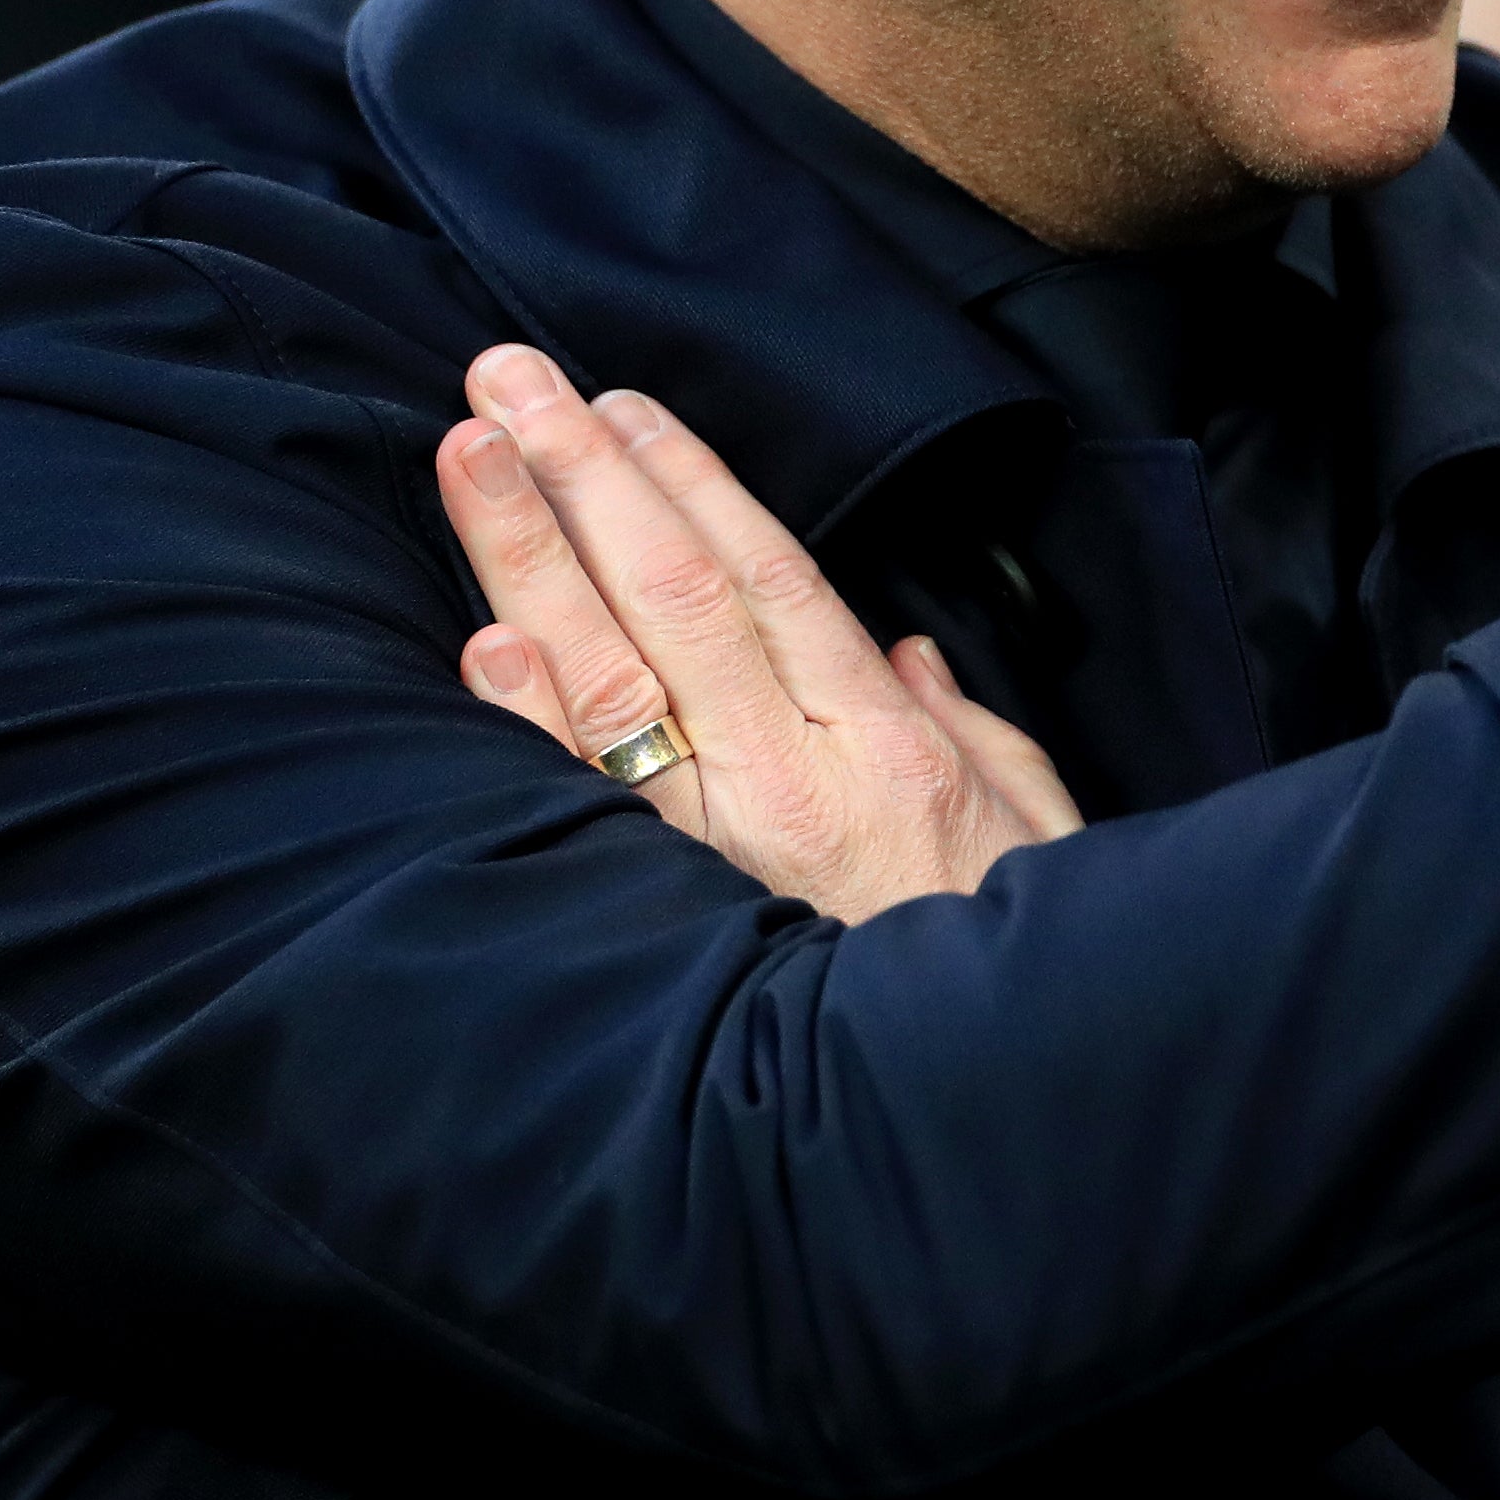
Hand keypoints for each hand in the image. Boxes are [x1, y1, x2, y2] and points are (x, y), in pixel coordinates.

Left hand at [433, 345, 1081, 919]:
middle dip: (584, 475)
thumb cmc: (1003, 965)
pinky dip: (528, 721)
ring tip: (470, 453)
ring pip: (610, 673)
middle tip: (507, 378)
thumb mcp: (1030, 830)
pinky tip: (481, 645)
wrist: (973, 1121)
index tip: (618, 405)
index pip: (769, 575)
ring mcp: (715, 851)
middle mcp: (790, 782)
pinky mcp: (665, 917)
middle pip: (671, 594)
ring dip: (531, 555)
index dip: (688, 480)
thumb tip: (908, 652)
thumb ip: (962, 729)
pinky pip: (582, 805)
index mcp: (882, 747)